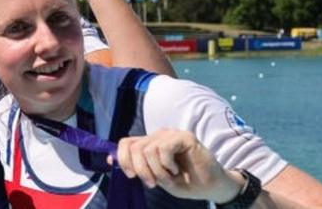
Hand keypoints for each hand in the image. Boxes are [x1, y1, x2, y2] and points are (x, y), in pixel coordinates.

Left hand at [116, 129, 243, 203]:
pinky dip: (167, 164)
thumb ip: (137, 168)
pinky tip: (176, 170)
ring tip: (170, 178)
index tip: (131, 176)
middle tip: (153, 184)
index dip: (122, 159)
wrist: (210, 186)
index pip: (125, 143)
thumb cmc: (184, 182)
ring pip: (148, 150)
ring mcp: (171, 134)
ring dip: (158, 171)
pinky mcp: (184, 136)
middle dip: (141, 171)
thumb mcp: (156, 177)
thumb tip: (110, 160)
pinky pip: (163, 148)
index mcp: (150, 144)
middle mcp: (158, 136)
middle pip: (135, 148)